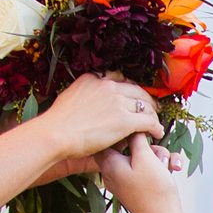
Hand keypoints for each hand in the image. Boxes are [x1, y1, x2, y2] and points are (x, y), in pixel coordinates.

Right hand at [43, 74, 164, 172]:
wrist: (55, 133)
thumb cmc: (58, 123)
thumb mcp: (71, 96)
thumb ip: (86, 95)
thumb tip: (91, 103)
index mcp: (94, 78)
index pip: (121, 79)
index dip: (131, 89)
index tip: (135, 96)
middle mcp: (108, 86)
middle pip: (137, 90)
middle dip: (147, 100)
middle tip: (153, 108)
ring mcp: (118, 102)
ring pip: (145, 105)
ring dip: (153, 115)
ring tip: (156, 123)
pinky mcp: (125, 120)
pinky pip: (148, 121)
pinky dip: (156, 127)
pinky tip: (157, 133)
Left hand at [93, 136, 182, 212]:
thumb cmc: (154, 191)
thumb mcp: (146, 157)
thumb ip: (137, 139)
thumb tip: (133, 128)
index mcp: (109, 164)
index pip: (106, 139)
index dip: (122, 130)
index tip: (138, 128)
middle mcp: (113, 173)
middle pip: (128, 148)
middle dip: (149, 145)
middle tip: (159, 149)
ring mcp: (124, 182)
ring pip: (141, 159)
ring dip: (159, 156)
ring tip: (170, 164)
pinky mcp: (136, 189)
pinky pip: (146, 171)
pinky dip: (159, 168)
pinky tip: (173, 169)